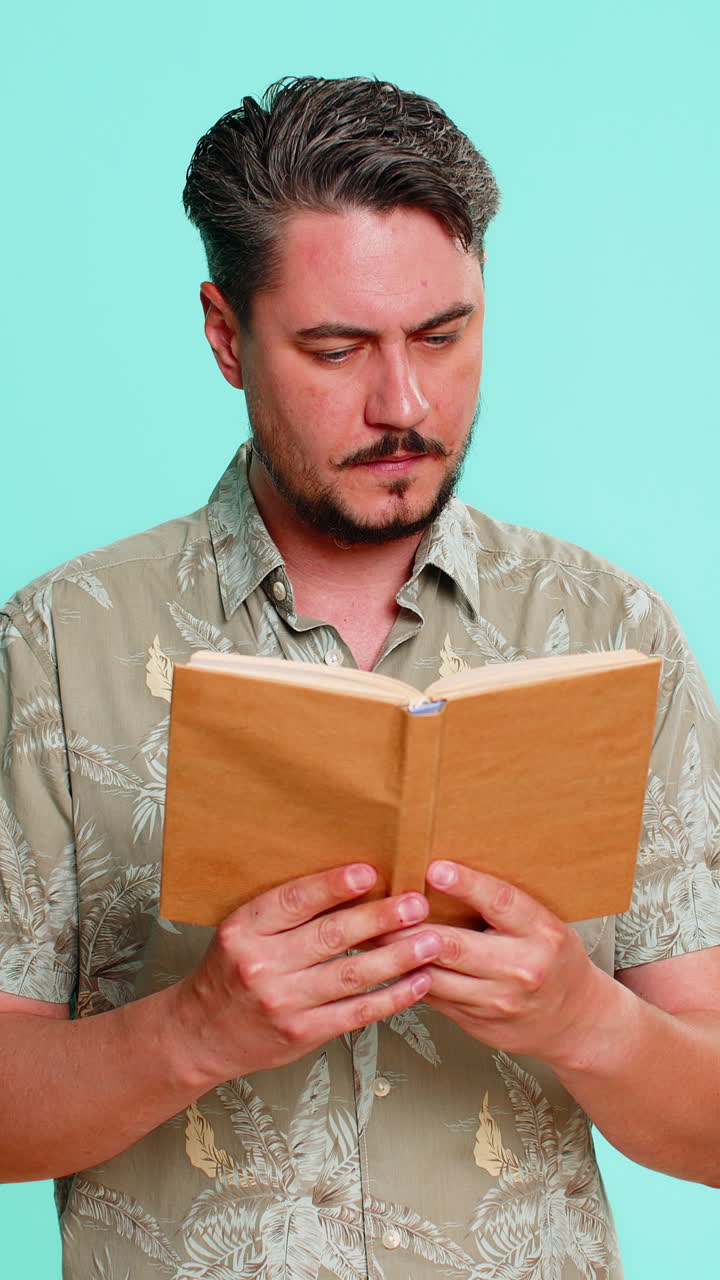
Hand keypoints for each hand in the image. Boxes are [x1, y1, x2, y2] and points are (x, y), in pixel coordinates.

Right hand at [171, 863, 439, 1089]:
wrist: (201, 1033)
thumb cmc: (228, 973)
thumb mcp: (241, 932)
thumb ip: (284, 913)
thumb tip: (348, 881)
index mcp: (244, 930)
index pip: (293, 900)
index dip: (333, 886)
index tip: (369, 873)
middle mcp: (262, 965)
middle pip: (330, 936)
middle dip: (380, 918)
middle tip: (416, 903)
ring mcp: (283, 1002)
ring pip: (351, 975)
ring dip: (397, 956)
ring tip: (431, 941)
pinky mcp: (303, 1033)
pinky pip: (356, 1013)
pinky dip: (391, 998)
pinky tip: (416, 983)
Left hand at [383, 860, 614, 1069]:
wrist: (576, 1021)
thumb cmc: (555, 962)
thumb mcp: (544, 925)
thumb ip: (504, 907)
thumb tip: (446, 876)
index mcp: (542, 934)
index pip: (501, 903)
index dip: (466, 885)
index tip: (435, 869)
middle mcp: (521, 968)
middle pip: (454, 944)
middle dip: (410, 926)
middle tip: (381, 905)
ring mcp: (497, 1001)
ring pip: (435, 975)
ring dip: (399, 955)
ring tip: (371, 933)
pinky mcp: (477, 1023)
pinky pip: (434, 997)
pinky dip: (409, 978)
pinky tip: (389, 963)